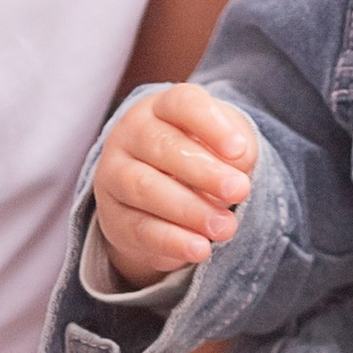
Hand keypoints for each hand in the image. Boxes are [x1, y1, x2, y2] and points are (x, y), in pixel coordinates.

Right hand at [92, 83, 256, 287]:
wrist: (160, 193)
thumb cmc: (199, 156)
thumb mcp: (224, 145)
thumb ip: (238, 151)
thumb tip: (240, 165)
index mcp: (161, 107)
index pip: (182, 104)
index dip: (211, 125)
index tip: (240, 150)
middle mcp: (131, 135)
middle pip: (162, 146)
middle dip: (204, 171)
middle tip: (240, 191)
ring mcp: (114, 174)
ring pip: (144, 188)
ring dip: (189, 209)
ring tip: (225, 227)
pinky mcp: (112, 216)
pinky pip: (139, 229)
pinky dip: (172, 241)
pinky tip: (200, 249)